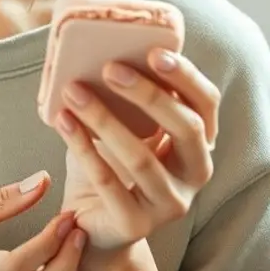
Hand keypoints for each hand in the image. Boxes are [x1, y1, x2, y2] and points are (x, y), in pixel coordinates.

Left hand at [52, 48, 219, 253]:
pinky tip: (63, 121)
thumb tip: (100, 45)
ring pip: (142, 158)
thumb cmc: (111, 163)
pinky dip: (83, 147)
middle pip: (186, 129)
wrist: (93, 223)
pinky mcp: (137, 225)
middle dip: (148, 95)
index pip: (206, 104)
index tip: (154, 52)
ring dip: (104, 119)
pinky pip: (109, 182)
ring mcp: (170, 204)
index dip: (186, 77)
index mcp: (199, 143)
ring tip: (73, 91)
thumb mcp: (125, 126)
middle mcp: (195, 175)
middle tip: (109, 68)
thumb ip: (127, 96)